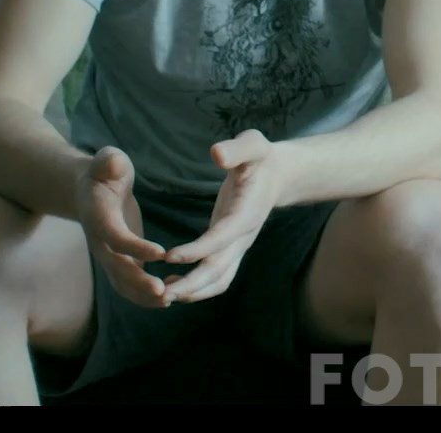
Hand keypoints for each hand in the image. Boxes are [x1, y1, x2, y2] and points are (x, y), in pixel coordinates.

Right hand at [74, 146, 169, 308]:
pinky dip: (145, 296)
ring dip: (144, 296)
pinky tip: (170, 299)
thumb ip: (108, 162)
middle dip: (139, 283)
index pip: (116, 237)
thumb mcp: (106, 160)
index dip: (136, 247)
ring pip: (122, 284)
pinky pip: (130, 285)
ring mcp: (108, 256)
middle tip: (164, 293)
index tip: (160, 253)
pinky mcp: (120, 262)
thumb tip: (114, 163)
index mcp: (98, 217)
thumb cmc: (104, 171)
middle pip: (117, 269)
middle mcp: (100, 243)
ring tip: (170, 301)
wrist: (89, 191)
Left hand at [160, 130, 284, 303]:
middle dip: (190, 284)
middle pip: (219, 269)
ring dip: (192, 291)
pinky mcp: (232, 248)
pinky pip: (218, 276)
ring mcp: (240, 246)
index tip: (169, 256)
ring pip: (219, 279)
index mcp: (246, 213)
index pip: (221, 237)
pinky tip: (174, 285)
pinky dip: (198, 287)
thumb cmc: (260, 157)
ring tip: (163, 296)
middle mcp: (244, 236)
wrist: (279, 175)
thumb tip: (216, 154)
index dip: (196, 249)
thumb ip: (235, 149)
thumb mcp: (252, 144)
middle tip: (160, 295)